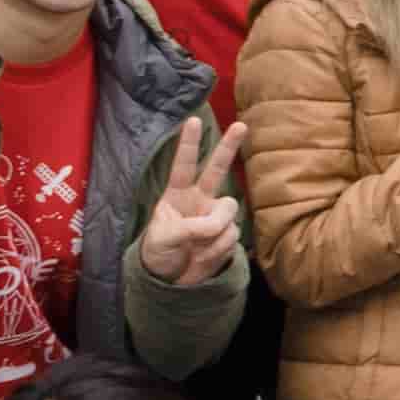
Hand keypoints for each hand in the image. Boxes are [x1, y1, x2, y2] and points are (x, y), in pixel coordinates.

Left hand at [132, 111, 249, 287]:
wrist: (171, 279)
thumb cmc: (159, 251)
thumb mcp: (163, 238)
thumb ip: (189, 228)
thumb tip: (218, 226)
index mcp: (177, 195)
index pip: (183, 166)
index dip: (189, 144)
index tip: (193, 120)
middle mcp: (199, 200)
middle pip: (217, 169)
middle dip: (229, 147)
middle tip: (240, 125)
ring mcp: (215, 216)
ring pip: (228, 213)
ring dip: (214, 234)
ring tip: (196, 249)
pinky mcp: (227, 234)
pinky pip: (231, 237)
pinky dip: (217, 250)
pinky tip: (203, 256)